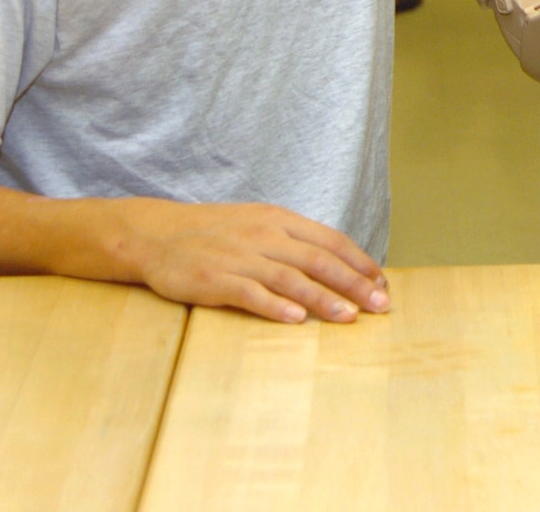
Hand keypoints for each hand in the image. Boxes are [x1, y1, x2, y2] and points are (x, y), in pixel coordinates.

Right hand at [117, 199, 389, 323]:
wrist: (158, 234)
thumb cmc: (216, 232)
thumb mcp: (259, 223)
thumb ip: (294, 240)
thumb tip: (337, 263)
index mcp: (279, 220)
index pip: (330, 240)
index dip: (359, 262)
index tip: (382, 283)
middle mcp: (264, 235)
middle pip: (318, 260)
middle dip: (353, 284)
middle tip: (380, 305)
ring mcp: (239, 257)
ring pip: (290, 278)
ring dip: (323, 299)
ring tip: (349, 317)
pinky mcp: (214, 279)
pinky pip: (250, 293)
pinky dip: (275, 305)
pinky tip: (296, 319)